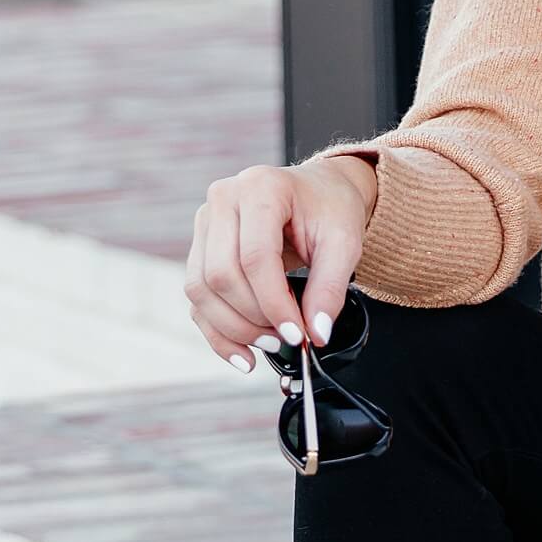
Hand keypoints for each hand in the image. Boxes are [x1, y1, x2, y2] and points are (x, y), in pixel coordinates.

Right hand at [185, 155, 378, 373]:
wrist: (317, 192)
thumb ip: (330, 288)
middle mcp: (223, 200)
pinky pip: (197, 298)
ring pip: (201, 289)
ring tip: (271, 342)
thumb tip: (317, 333)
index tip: (298, 334)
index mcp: (260, 188)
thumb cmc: (329, 210)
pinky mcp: (200, 248)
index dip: (274, 304)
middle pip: (221, 276)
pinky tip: (243, 353)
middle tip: (287, 337)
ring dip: (234, 327)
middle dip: (254, 318)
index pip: (255, 258)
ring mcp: (205, 223)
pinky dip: (218, 331)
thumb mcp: (343, 244)